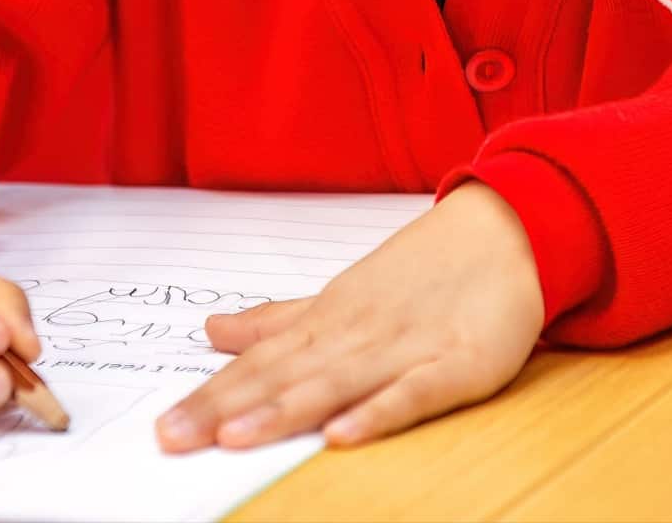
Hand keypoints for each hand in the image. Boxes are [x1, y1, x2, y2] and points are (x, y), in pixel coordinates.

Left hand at [156, 183, 543, 451]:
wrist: (507, 232)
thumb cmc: (422, 272)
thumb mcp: (343, 296)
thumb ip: (280, 319)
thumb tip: (213, 329)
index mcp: (327, 320)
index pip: (258, 363)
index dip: (210, 395)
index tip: (164, 428)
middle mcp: (356, 334)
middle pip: (283, 376)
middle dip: (225, 409)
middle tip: (172, 440)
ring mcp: (406, 348)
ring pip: (335, 384)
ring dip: (284, 411)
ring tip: (235, 439)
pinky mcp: (457, 365)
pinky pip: (413, 393)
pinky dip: (379, 412)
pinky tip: (343, 435)